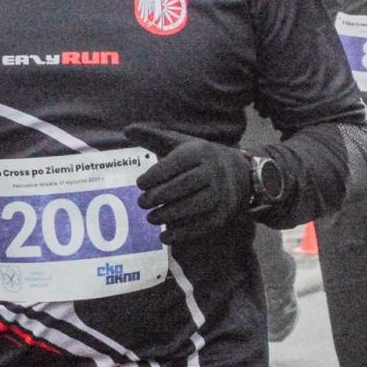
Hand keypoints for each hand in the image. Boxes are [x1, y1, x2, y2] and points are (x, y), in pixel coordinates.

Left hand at [126, 124, 252, 244]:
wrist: (240, 174)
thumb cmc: (200, 158)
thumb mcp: (180, 144)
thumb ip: (154, 138)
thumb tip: (127, 130)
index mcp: (200, 151)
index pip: (176, 163)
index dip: (155, 175)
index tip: (139, 184)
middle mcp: (213, 170)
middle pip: (185, 184)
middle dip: (160, 196)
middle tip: (141, 203)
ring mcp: (221, 193)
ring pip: (195, 205)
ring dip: (169, 214)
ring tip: (151, 218)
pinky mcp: (223, 213)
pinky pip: (203, 225)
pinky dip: (182, 233)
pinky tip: (164, 236)